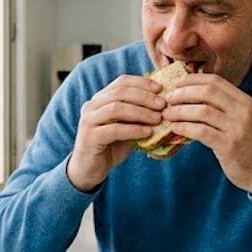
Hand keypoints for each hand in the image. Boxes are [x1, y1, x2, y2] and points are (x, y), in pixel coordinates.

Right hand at [66, 75, 165, 191]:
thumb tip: (162, 105)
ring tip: (157, 118)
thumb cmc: (111, 146)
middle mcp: (92, 106)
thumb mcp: (127, 126)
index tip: (160, 89)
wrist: (90, 169)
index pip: (122, 82)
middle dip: (144, 97)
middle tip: (162, 104)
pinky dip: (133, 130)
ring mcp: (89, 121)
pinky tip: (147, 132)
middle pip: (120, 92)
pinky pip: (114, 129)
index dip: (142, 83)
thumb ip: (138, 115)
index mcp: (100, 99)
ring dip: (141, 112)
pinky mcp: (90, 137)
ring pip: (116, 108)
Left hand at [162, 74, 251, 193]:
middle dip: (183, 93)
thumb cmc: (244, 143)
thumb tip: (189, 94)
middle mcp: (242, 111)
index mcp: (243, 100)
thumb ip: (221, 106)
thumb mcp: (238, 119)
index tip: (177, 84)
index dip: (193, 79)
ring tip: (168, 114)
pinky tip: (175, 128)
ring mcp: (237, 128)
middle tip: (168, 99)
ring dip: (180, 111)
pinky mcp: (229, 145)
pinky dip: (185, 127)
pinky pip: (201, 131)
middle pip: (208, 92)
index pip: (215, 81)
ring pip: (202, 111)